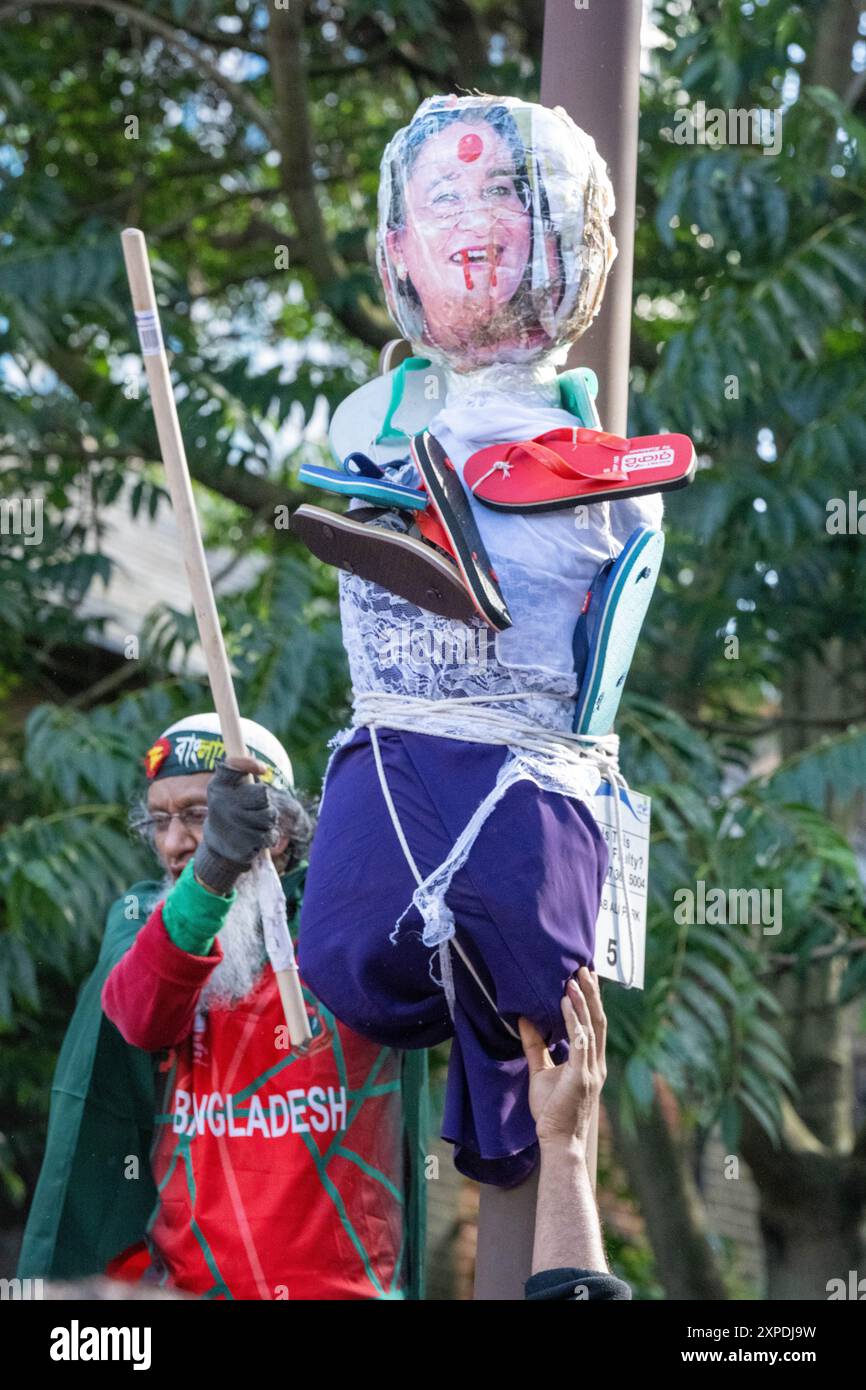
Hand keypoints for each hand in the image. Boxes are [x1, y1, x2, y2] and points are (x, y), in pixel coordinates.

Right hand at [193, 755, 277, 895]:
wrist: (218, 840)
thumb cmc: (229, 804)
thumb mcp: (227, 782)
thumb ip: (239, 766)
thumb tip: (263, 769)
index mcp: (218, 786)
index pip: (235, 766)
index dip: (250, 764)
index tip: (263, 769)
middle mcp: (221, 806)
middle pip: (264, 796)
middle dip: (266, 803)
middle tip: (255, 808)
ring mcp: (231, 828)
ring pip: (271, 818)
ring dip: (269, 821)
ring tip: (256, 822)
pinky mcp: (242, 848)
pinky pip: (270, 838)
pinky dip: (269, 837)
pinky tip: (255, 836)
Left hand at [518, 967, 606, 1152]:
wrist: (560, 1142)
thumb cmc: (553, 1111)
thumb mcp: (541, 1072)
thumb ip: (536, 1046)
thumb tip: (524, 1019)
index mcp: (591, 1061)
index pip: (594, 1024)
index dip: (590, 1000)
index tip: (585, 978)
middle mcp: (596, 1062)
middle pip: (598, 1019)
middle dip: (592, 993)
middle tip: (585, 967)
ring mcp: (592, 1070)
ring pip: (591, 1026)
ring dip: (583, 1001)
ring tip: (574, 978)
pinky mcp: (581, 1077)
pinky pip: (580, 1042)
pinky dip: (574, 1020)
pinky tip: (566, 1003)